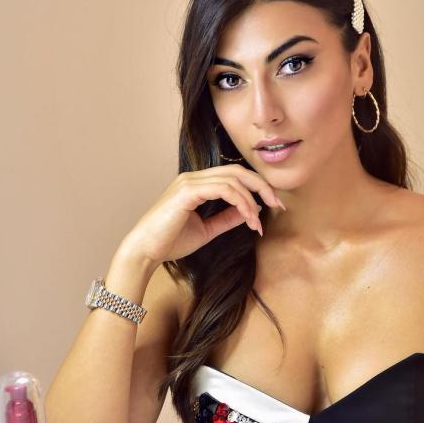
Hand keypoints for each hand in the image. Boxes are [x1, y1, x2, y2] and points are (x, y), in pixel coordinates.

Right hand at [122, 165, 285, 265]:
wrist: (145, 251)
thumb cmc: (170, 242)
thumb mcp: (207, 229)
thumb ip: (227, 218)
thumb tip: (251, 211)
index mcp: (196, 183)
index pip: (233, 175)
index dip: (257, 187)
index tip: (272, 205)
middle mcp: (193, 177)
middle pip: (237, 171)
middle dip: (262, 186)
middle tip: (277, 205)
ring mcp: (189, 182)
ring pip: (233, 179)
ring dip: (252, 200)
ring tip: (258, 223)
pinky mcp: (187, 191)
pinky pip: (224, 189)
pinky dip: (241, 202)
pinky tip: (248, 218)